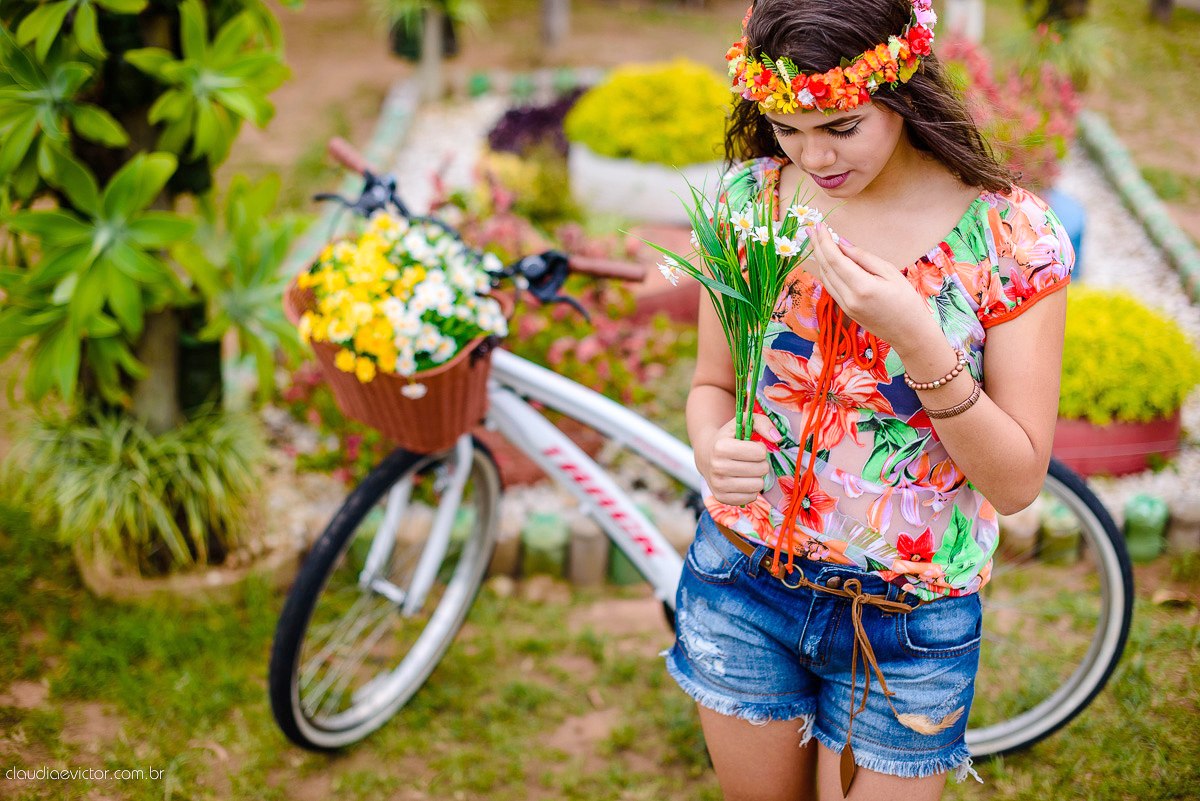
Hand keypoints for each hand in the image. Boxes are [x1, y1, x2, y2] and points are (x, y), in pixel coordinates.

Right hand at [698, 413, 780, 506]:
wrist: (705, 456)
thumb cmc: (729, 438)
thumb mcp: (743, 423)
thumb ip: (762, 423)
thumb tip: (777, 438)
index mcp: (721, 447)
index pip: (760, 452)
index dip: (759, 448)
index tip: (750, 446)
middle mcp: (717, 467)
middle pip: (762, 469)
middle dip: (760, 463)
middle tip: (749, 459)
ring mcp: (718, 485)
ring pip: (758, 485)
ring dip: (757, 477)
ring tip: (747, 470)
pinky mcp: (722, 498)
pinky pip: (751, 497)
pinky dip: (751, 489)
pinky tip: (742, 481)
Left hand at [805, 222, 936, 351]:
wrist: (909, 333)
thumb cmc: (906, 300)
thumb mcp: (890, 272)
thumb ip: (863, 257)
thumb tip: (841, 243)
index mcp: (862, 287)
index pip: (835, 259)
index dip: (825, 241)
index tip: (820, 225)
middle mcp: (848, 298)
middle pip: (825, 268)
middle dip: (817, 246)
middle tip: (811, 229)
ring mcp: (845, 306)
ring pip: (825, 278)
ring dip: (818, 258)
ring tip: (814, 241)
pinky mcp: (845, 310)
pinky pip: (830, 287)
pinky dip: (825, 271)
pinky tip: (824, 260)